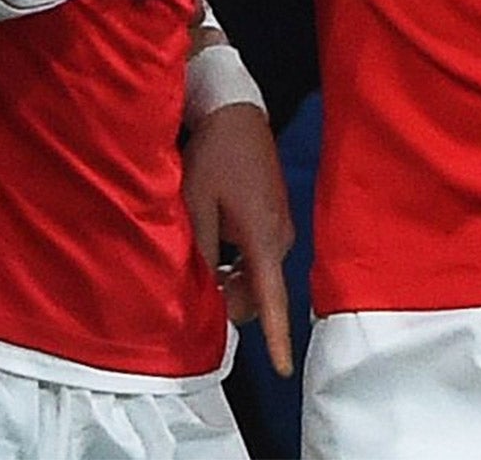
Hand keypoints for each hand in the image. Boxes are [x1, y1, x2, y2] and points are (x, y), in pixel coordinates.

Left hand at [182, 99, 295, 376]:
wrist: (236, 113)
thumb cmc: (215, 156)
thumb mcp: (197, 204)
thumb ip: (202, 253)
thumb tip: (203, 291)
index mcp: (264, 238)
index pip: (272, 300)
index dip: (277, 337)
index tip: (282, 367)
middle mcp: (281, 238)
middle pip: (262, 293)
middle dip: (233, 301)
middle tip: (199, 287)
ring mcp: (282, 227)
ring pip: (260, 276)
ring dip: (235, 281)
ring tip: (204, 260)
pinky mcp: (277, 217)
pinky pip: (261, 257)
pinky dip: (241, 263)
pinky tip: (217, 245)